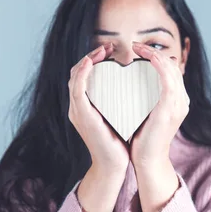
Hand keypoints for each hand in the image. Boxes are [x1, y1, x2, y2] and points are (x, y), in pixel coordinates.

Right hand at [68, 43, 129, 171]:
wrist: (114, 165)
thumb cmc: (119, 143)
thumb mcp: (119, 117)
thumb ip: (120, 102)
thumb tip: (135, 87)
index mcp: (85, 106)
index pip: (84, 76)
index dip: (94, 60)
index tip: (111, 51)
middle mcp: (78, 107)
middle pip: (77, 73)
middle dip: (91, 56)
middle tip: (108, 47)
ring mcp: (78, 111)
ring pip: (75, 77)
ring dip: (87, 60)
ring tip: (102, 51)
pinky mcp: (83, 115)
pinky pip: (77, 89)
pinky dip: (83, 74)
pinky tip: (92, 63)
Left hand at [129, 42, 189, 168]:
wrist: (147, 160)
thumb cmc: (142, 139)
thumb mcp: (145, 114)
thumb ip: (144, 99)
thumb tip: (132, 86)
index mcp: (177, 101)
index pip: (171, 71)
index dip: (157, 57)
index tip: (138, 51)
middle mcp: (181, 101)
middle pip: (173, 67)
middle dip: (155, 52)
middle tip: (135, 46)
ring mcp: (177, 105)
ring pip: (171, 70)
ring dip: (155, 55)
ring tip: (138, 48)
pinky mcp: (169, 110)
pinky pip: (168, 82)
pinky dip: (159, 67)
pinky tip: (149, 59)